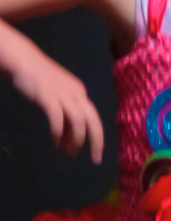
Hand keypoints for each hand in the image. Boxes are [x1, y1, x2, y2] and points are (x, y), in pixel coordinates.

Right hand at [11, 47, 103, 161]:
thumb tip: (68, 141)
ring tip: (70, 151)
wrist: (24, 60)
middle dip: (97, 141)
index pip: (94, 119)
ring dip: (76, 138)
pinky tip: (55, 140)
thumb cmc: (39, 80)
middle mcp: (76, 94)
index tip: (94, 154)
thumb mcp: (58, 97)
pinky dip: (58, 130)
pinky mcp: (47, 95)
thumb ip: (64, 116)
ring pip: (78, 120)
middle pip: (93, 120)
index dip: (96, 138)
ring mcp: (62, 94)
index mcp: (80, 94)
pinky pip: (57, 115)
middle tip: (96, 159)